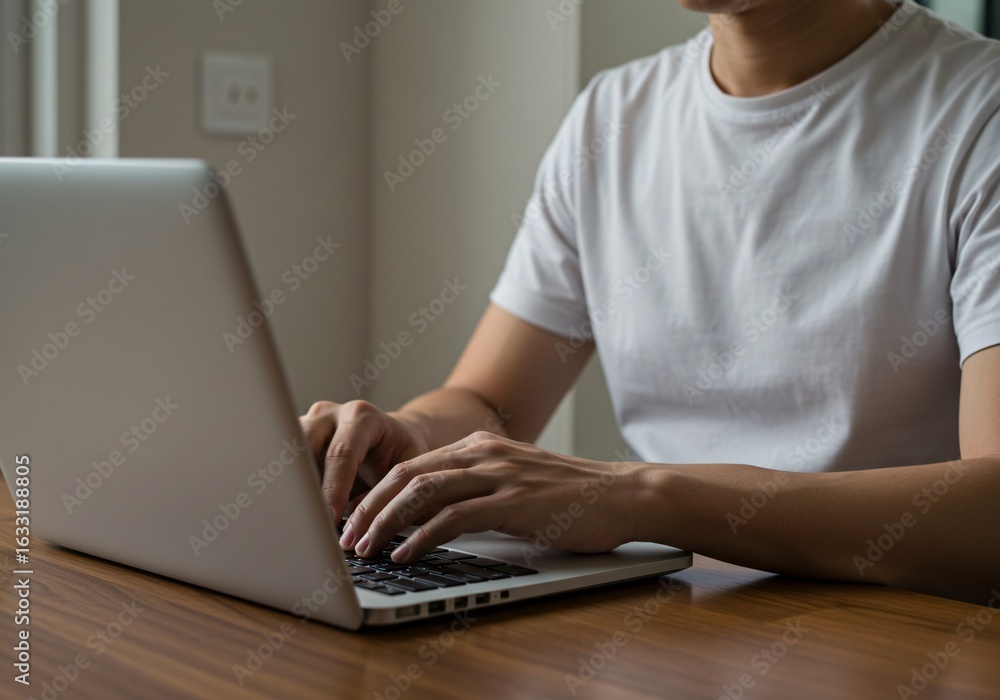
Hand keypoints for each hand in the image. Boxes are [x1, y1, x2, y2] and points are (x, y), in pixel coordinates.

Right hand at [299, 400, 429, 520]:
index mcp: (362, 417)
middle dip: (304, 484)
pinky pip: (286, 462)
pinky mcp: (296, 437)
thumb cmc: (401, 454)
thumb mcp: (405, 470)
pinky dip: (289, 485)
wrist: (394, 438)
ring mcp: (309, 423)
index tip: (332, 516)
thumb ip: (384, 492)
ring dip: (292, 485)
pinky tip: (296, 507)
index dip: (334, 487)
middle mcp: (331, 414)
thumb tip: (355, 520)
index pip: (341, 452)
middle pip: (305, 446)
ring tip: (300, 515)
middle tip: (308, 518)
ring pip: (288, 453)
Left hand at [338, 431, 643, 562]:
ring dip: (387, 522)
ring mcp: (499, 475)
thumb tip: (429, 519)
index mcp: (480, 446)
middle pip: (408, 475)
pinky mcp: (514, 501)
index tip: (355, 519)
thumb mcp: (514, 482)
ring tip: (366, 548)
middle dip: (370, 507)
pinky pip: (455, 518)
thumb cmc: (570, 495)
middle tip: (347, 536)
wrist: (622, 494)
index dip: (377, 493)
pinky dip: (423, 536)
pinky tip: (406, 554)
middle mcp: (484, 453)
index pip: (412, 466)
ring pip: (423, 492)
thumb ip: (475, 491)